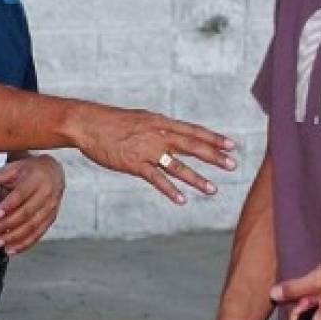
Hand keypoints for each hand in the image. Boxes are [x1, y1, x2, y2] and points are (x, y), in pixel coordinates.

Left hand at [0, 155, 64, 254]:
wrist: (54, 173)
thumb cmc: (33, 171)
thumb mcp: (16, 168)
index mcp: (37, 179)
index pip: (21, 194)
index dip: (8, 205)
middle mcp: (46, 195)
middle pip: (26, 213)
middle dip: (7, 225)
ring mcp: (50, 209)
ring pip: (32, 226)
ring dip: (14, 237)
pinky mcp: (50, 219)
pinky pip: (38, 234)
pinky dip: (25, 243)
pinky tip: (11, 248)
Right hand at [69, 104, 235, 203]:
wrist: (87, 123)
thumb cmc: (112, 122)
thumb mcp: (141, 119)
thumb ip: (159, 128)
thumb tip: (175, 135)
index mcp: (160, 122)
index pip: (193, 130)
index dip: (213, 138)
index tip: (232, 145)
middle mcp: (157, 134)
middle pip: (191, 146)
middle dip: (214, 156)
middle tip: (232, 165)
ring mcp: (146, 150)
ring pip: (177, 166)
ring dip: (196, 179)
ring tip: (213, 190)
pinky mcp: (133, 164)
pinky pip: (155, 179)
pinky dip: (170, 190)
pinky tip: (181, 200)